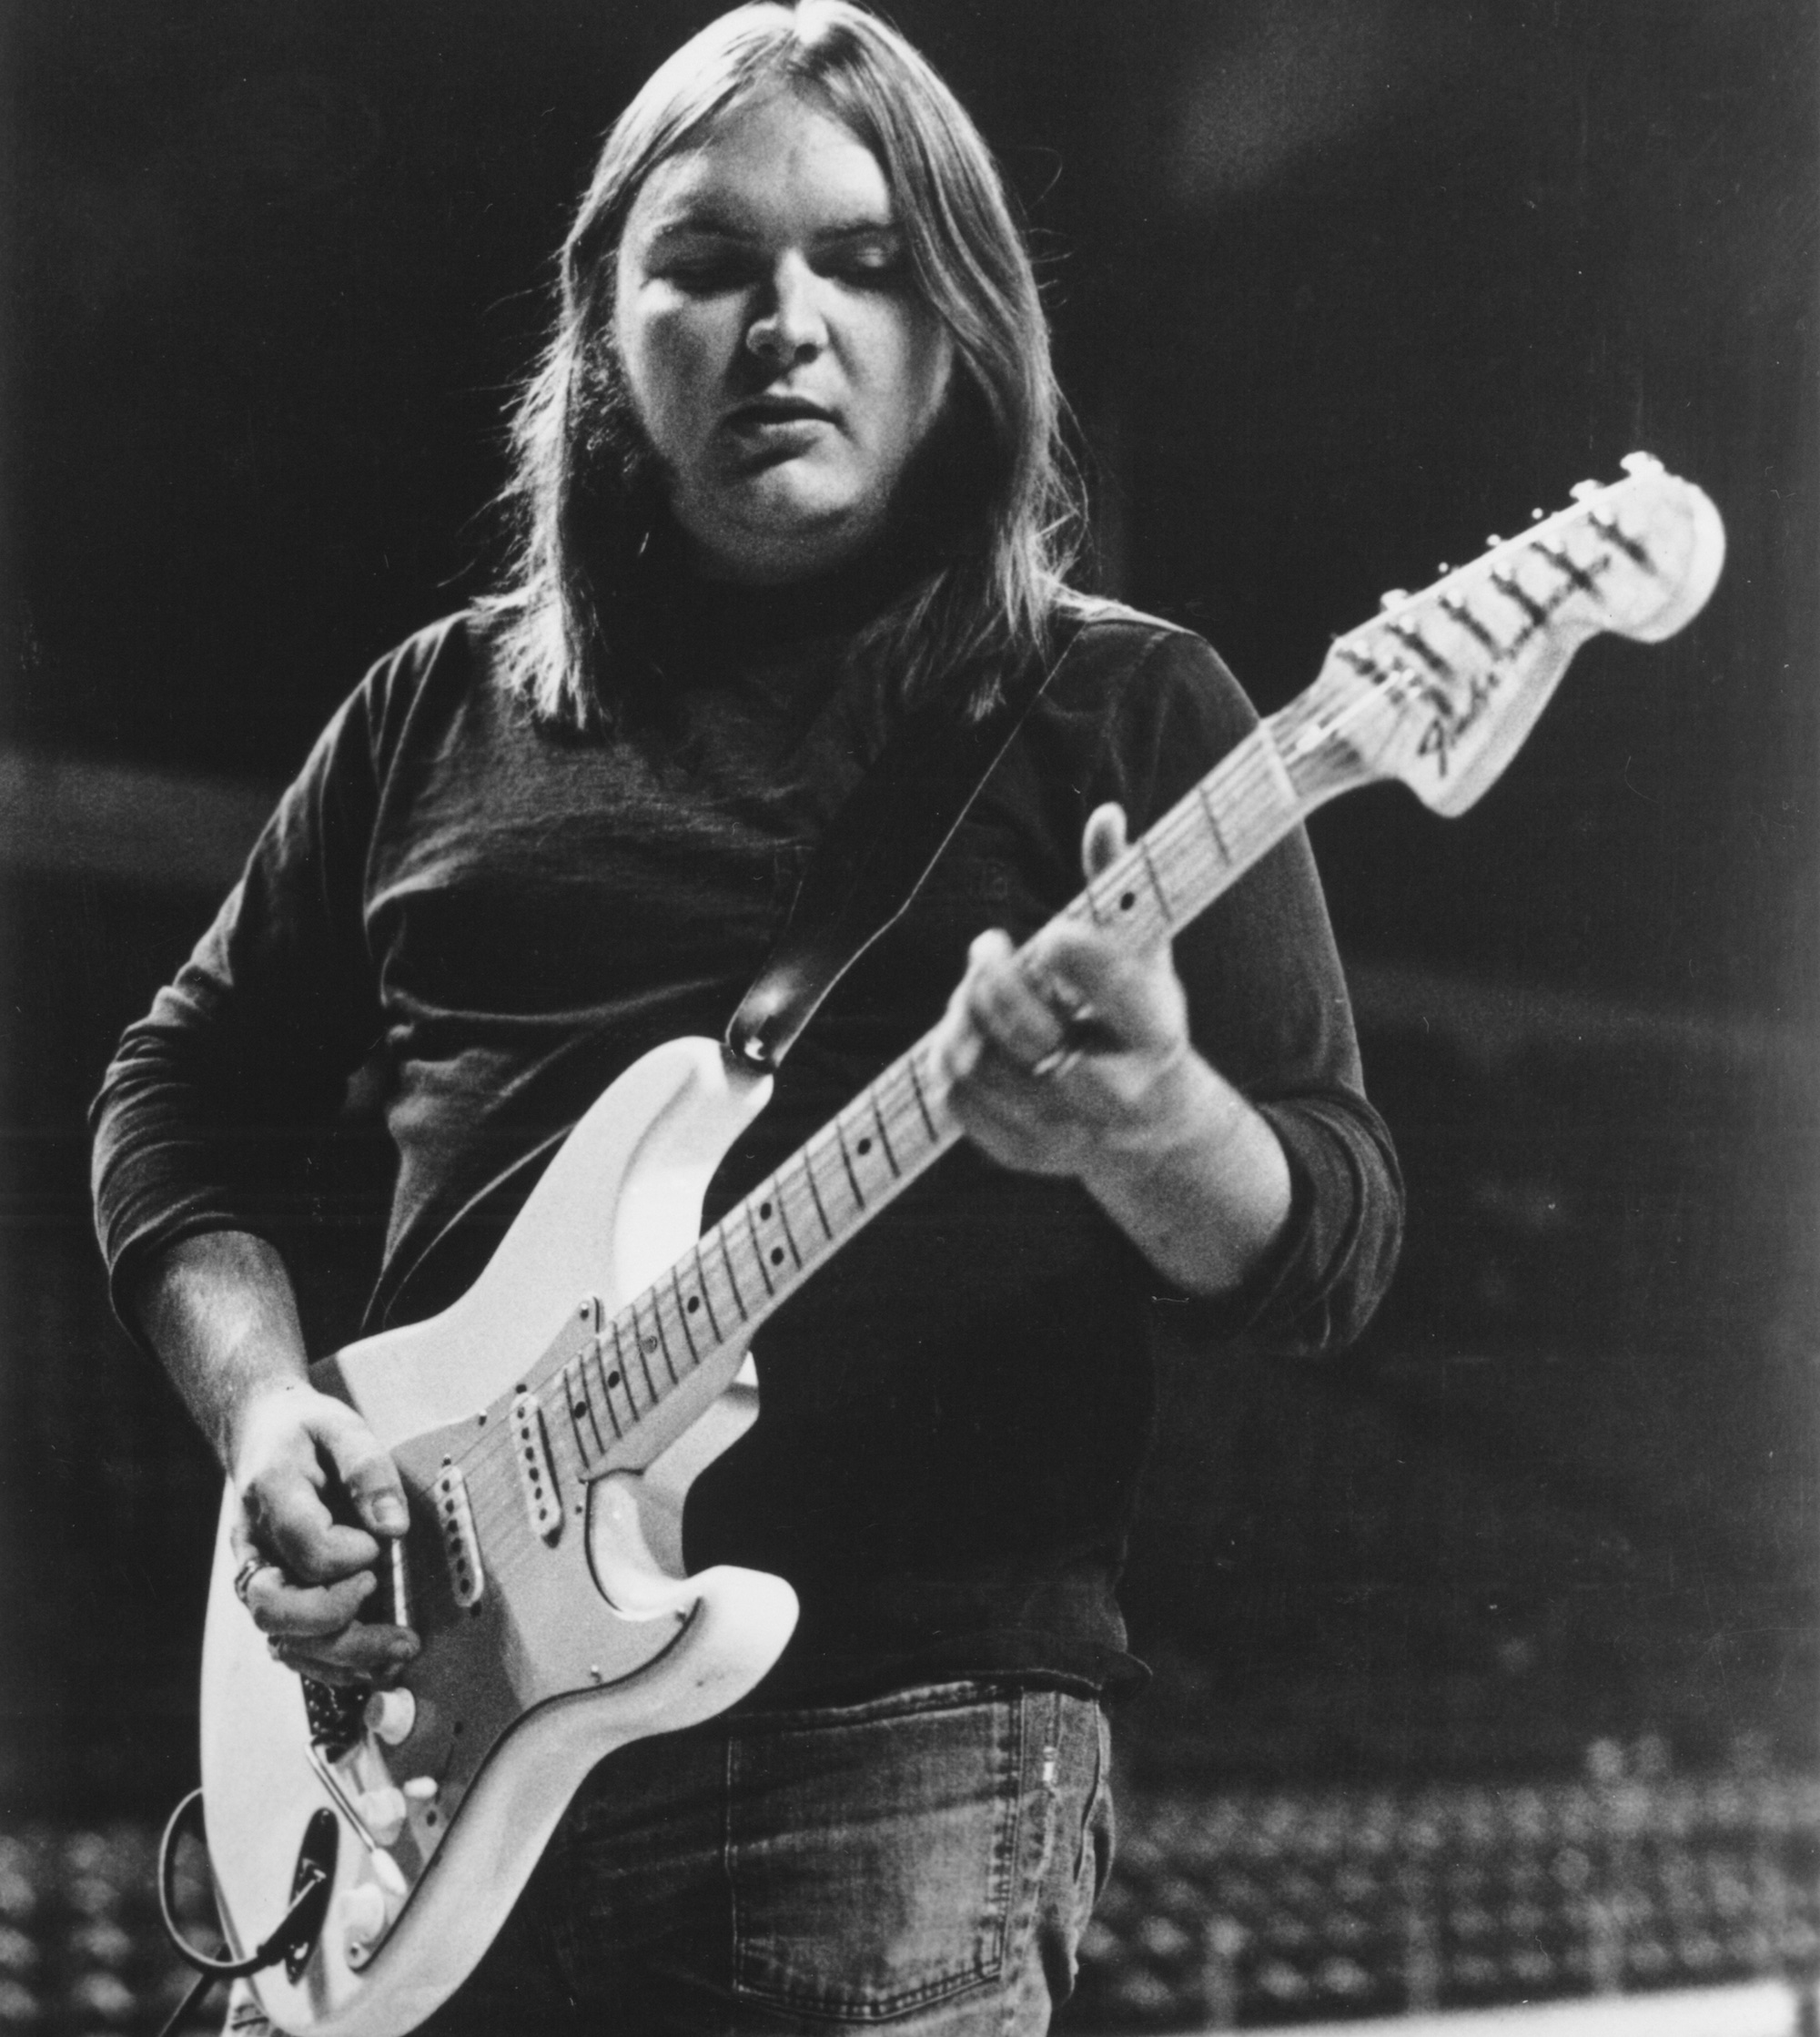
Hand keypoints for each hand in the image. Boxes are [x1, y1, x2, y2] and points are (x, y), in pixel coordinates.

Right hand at [228, 1380, 417, 1688]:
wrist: (263, 1434)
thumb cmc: (305, 1431)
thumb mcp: (342, 1428)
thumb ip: (368, 1470)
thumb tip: (393, 1527)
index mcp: (270, 1495)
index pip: (305, 1545)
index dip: (349, 1555)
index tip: (380, 1544)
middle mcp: (255, 1546)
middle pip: (276, 1609)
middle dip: (339, 1621)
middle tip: (392, 1611)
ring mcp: (259, 1577)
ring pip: (281, 1639)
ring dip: (341, 1655)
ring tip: (398, 1650)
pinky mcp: (272, 1597)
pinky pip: (289, 1645)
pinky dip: (328, 1663)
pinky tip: (371, 1663)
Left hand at [932, 803, 1196, 1183]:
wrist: (1153, 1123)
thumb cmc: (1141, 1019)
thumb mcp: (1148, 957)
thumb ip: (1120, 888)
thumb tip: (1104, 814)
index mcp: (1157, 1034)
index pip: (1105, 984)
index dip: (1067, 949)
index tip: (1051, 935)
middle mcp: (1117, 1092)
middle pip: (1030, 1034)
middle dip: (993, 981)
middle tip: (987, 948)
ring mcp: (1069, 1130)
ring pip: (982, 1068)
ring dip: (961, 1016)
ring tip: (969, 991)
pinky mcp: (1028, 1154)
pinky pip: (959, 1106)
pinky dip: (945, 1063)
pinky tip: (960, 1034)